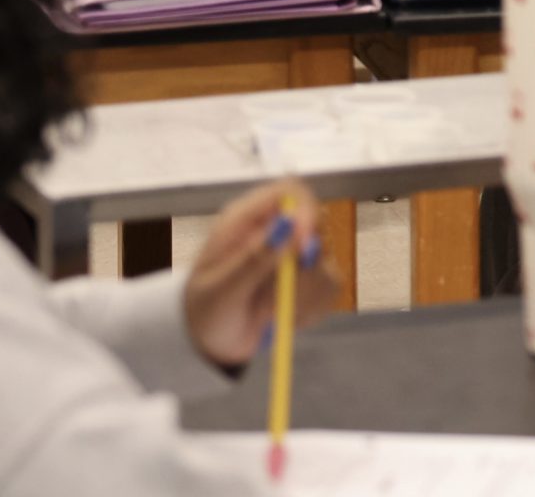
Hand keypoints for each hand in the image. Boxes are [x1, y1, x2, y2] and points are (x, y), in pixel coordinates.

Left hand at [183, 182, 339, 371]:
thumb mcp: (220, 291)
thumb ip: (254, 259)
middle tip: (286, 295)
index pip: (290, 191)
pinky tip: (285, 318)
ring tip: (270, 314)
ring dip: (306, 294)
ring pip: (327, 260)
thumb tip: (288, 224)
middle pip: (318, 225)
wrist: (209, 343)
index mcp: (246, 221)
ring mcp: (294, 255)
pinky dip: (312, 308)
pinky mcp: (308, 280)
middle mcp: (275, 231)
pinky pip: (330, 287)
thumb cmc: (204, 311)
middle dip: (308, 265)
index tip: (306, 246)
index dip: (306, 210)